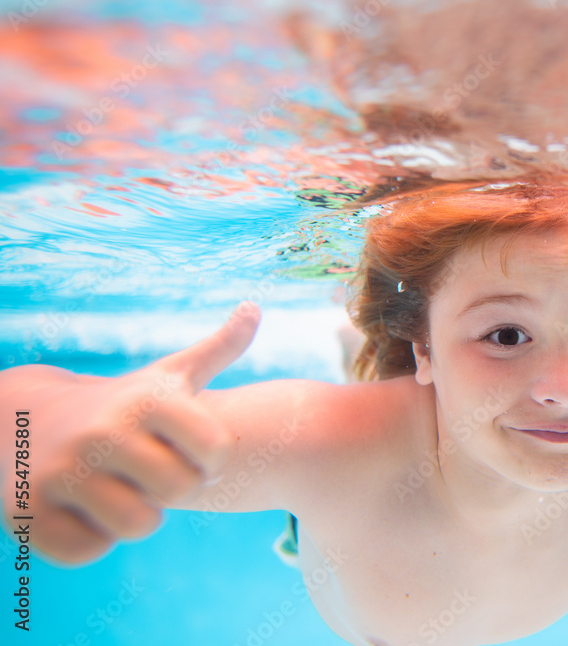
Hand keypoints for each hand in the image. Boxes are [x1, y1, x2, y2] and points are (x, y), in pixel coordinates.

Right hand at [1, 303, 259, 563]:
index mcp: (147, 400)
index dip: (210, 462)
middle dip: (173, 489)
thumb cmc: (121, 404)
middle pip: (180, 491)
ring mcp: (62, 472)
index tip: (190, 452)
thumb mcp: (167, 374)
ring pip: (137, 525)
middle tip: (150, 473)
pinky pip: (87, 549)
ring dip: (133, 516)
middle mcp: (104, 431)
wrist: (21, 420)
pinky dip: (89, 538)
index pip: (216, 453)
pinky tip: (81, 508)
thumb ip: (218, 349)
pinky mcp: (28, 510)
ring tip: (119, 489)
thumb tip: (255, 307)